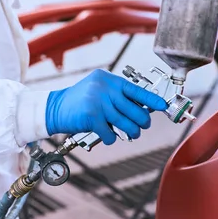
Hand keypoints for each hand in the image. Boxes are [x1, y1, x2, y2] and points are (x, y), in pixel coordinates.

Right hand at [45, 69, 166, 144]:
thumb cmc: (80, 100)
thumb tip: (141, 107)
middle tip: (142, 126)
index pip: (136, 90)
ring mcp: (98, 102)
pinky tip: (108, 136)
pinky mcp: (91, 117)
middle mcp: (105, 89)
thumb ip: (118, 96)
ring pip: (126, 124)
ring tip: (131, 134)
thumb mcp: (100, 90)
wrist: (55, 108)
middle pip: (135, 110)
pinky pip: (110, 133)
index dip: (152, 99)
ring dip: (131, 132)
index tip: (162, 106)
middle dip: (142, 122)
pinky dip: (111, 138)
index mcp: (110, 80)